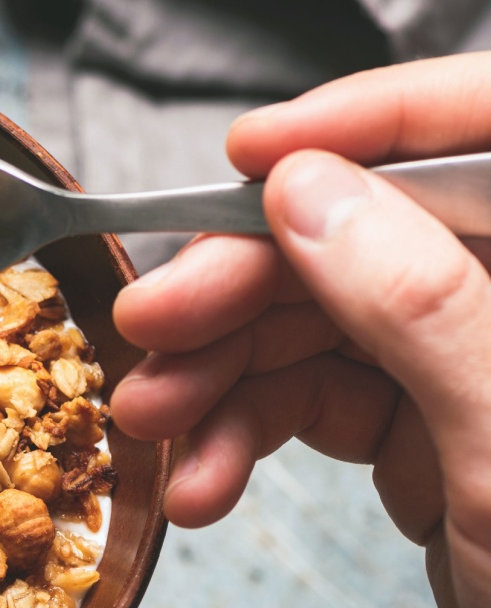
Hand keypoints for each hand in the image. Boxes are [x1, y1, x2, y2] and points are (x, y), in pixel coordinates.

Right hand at [110, 52, 490, 607]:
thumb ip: (419, 305)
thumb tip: (307, 190)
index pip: (488, 133)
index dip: (368, 123)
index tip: (247, 154)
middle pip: (366, 233)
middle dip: (245, 284)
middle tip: (149, 325)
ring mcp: (467, 363)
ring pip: (319, 320)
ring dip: (222, 375)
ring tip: (153, 426)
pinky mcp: (421, 427)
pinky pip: (312, 398)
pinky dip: (245, 435)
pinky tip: (203, 484)